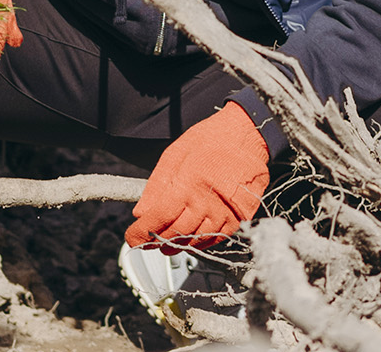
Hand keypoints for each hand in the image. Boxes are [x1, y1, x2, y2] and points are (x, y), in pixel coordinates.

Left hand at [125, 101, 270, 247]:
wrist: (248, 135)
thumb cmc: (210, 140)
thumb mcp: (174, 155)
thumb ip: (156, 186)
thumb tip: (141, 211)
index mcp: (187, 185)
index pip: (159, 218)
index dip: (142, 233)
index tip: (133, 238)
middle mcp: (207, 202)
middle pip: (176, 234)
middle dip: (158, 241)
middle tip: (148, 241)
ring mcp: (226, 211)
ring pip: (196, 240)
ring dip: (179, 245)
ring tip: (167, 243)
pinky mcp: (241, 216)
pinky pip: (218, 238)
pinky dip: (201, 242)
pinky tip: (192, 238)